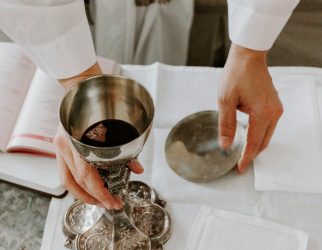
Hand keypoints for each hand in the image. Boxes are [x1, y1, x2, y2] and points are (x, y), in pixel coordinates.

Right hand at [55, 63, 143, 208]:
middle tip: (110, 204)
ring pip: (67, 180)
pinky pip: (65, 170)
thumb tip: (137, 169)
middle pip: (75, 182)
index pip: (87, 176)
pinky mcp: (60, 144)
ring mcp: (60, 144)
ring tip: (98, 200)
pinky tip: (88, 186)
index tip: (113, 202)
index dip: (100, 193)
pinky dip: (77, 182)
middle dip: (93, 198)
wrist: (82, 87)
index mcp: (79, 139)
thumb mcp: (115, 125)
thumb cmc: (100, 103)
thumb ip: (126, 148)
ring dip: (83, 194)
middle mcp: (65, 144)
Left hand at [218, 44, 282, 173]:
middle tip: (239, 164)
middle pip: (263, 141)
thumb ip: (226, 125)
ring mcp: (276, 108)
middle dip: (252, 154)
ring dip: (256, 144)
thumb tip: (226, 145)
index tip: (239, 169)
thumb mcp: (225, 100)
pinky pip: (268, 125)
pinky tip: (248, 136)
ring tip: (242, 152)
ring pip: (267, 134)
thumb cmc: (236, 75)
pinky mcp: (274, 104)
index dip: (246, 158)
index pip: (254, 143)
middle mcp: (273, 112)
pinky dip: (259, 134)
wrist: (248, 57)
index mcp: (262, 113)